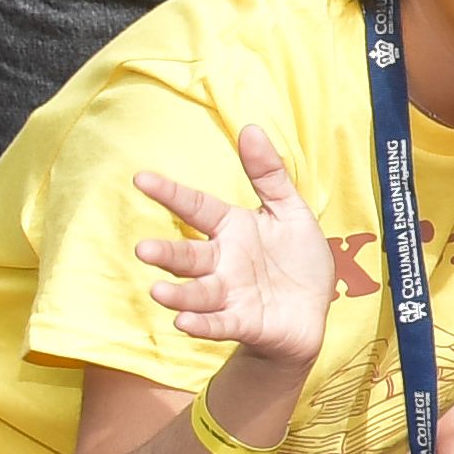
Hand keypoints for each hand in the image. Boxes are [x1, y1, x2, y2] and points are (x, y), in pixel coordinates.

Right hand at [128, 120, 341, 383]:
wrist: (313, 311)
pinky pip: (220, 324)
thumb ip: (269, 173)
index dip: (171, 194)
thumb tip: (250, 128)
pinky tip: (184, 323)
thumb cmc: (297, 258)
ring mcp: (231, 294)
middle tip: (143, 250)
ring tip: (158, 292)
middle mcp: (223, 262)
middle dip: (167, 254)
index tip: (141, 178)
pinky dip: (203, 325)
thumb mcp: (290, 210)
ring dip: (179, 295)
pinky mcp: (243, 322)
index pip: (197, 207)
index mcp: (232, 229)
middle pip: (190, 256)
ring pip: (198, 293)